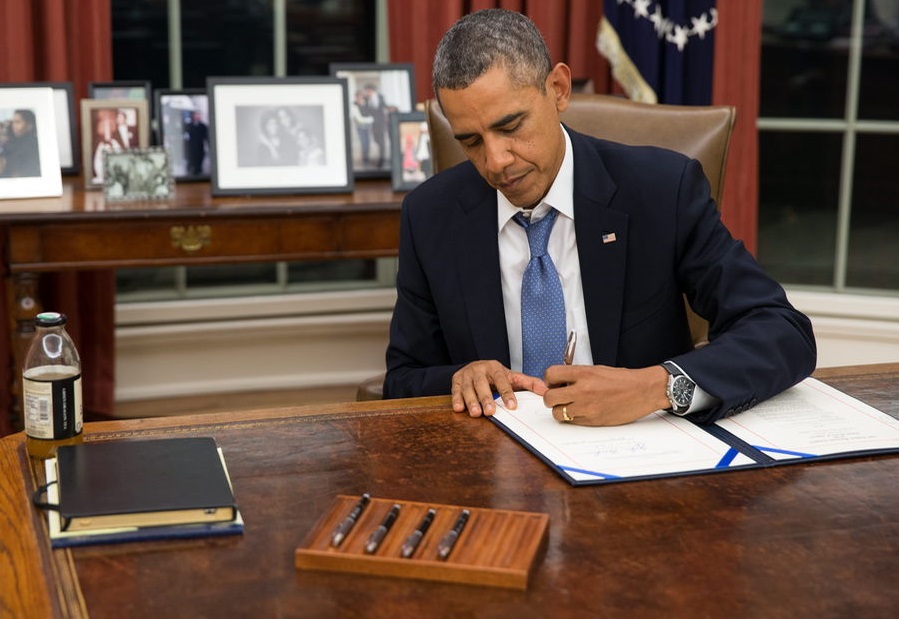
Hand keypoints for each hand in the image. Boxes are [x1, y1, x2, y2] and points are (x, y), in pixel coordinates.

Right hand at [451, 360, 546, 416]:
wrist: (475, 367)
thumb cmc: (496, 375)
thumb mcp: (512, 377)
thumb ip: (529, 383)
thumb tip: (546, 391)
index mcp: (495, 367)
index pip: (501, 379)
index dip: (506, 393)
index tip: (512, 406)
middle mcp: (479, 369)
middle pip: (482, 383)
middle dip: (486, 398)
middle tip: (491, 411)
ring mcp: (466, 375)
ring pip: (468, 388)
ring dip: (471, 401)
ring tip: (476, 413)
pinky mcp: (455, 380)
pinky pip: (455, 390)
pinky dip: (457, 399)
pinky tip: (459, 408)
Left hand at [542, 364, 669, 425]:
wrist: (643, 391)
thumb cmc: (623, 379)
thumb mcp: (597, 370)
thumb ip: (577, 375)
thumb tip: (560, 382)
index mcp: (584, 374)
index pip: (550, 375)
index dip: (550, 380)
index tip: (554, 383)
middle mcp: (582, 390)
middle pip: (549, 398)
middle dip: (551, 397)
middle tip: (559, 396)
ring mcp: (587, 407)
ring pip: (558, 413)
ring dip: (561, 410)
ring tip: (571, 405)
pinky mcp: (593, 421)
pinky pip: (572, 422)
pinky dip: (573, 418)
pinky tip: (582, 411)